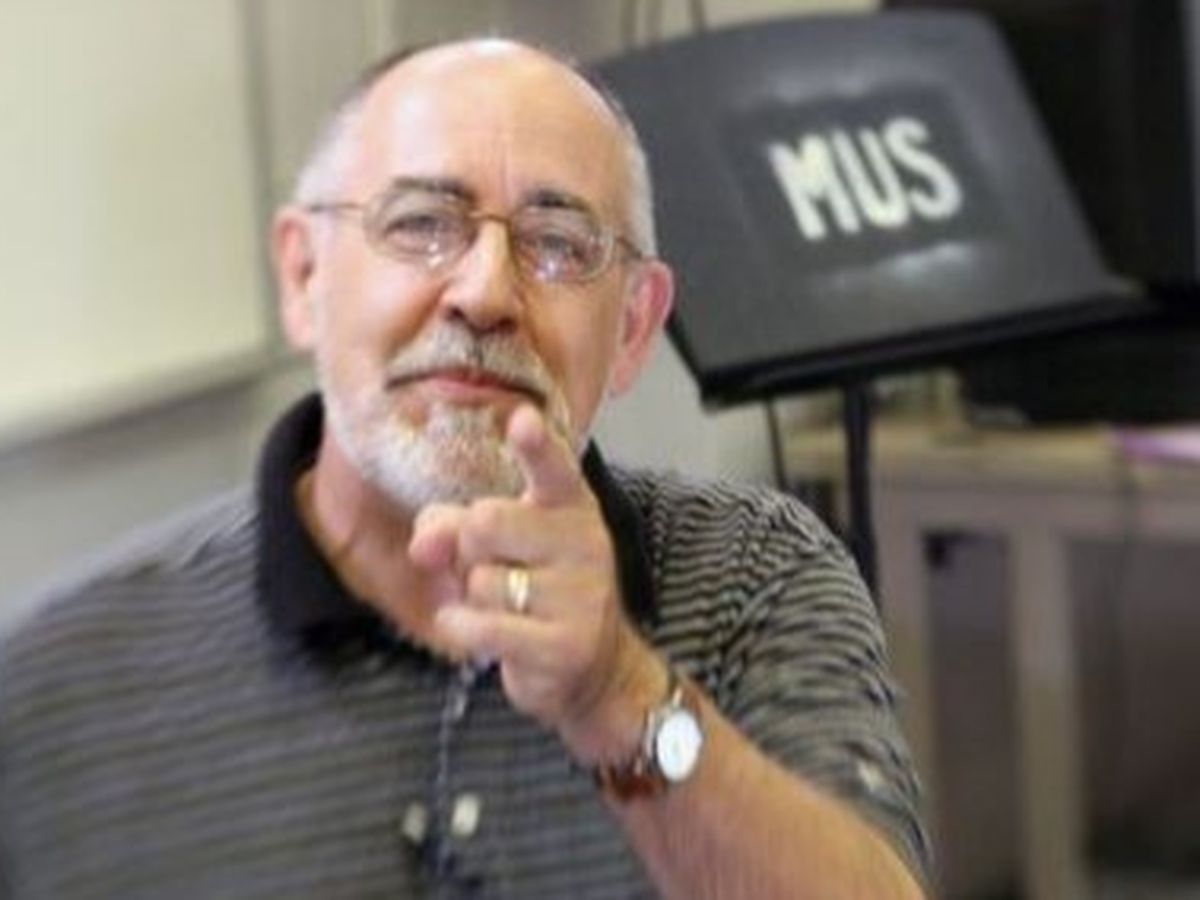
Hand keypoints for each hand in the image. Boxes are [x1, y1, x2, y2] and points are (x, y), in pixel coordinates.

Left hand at [408, 404, 665, 762]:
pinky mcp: (564, 645)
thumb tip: (423, 541)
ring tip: (507, 609)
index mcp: (571, 506)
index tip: (523, 421)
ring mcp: (580, 595)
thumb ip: (453, 526)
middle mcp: (584, 543)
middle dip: (468, 548)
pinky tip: (478, 630)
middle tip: (492, 567)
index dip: (536, 445)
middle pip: (486, 522)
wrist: (595, 669)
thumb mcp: (498, 547)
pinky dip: (463, 628)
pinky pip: (482, 626)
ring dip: (474, 598)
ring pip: (481, 580)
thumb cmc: (538, 593)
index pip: (554, 468)